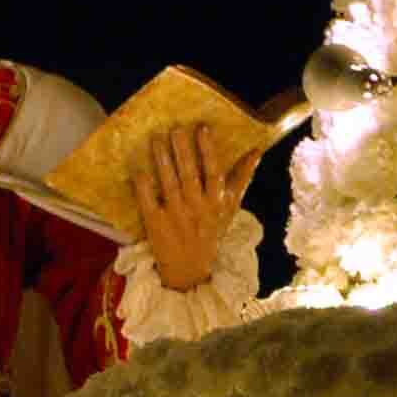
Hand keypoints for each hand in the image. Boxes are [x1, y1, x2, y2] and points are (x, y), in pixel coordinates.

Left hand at [131, 125, 262, 293]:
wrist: (190, 269)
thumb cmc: (210, 231)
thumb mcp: (230, 206)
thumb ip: (242, 178)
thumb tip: (257, 150)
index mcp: (216, 202)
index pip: (213, 171)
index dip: (208, 149)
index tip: (201, 127)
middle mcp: (197, 207)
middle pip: (189, 174)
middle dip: (182, 150)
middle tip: (175, 128)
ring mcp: (176, 215)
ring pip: (168, 183)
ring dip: (162, 160)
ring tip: (155, 138)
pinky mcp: (156, 224)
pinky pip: (148, 201)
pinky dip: (143, 185)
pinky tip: (139, 168)